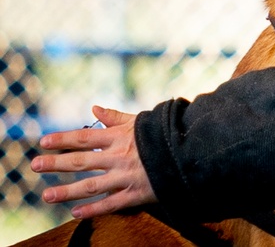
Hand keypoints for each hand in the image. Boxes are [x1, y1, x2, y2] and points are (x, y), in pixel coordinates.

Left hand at [31, 105, 156, 217]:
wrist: (192, 152)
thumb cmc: (164, 134)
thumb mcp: (140, 121)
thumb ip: (115, 118)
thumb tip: (94, 109)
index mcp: (121, 137)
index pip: (85, 137)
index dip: (63, 139)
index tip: (44, 142)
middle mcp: (120, 157)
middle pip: (82, 161)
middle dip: (57, 163)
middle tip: (35, 165)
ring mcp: (128, 176)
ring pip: (93, 185)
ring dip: (68, 191)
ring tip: (47, 195)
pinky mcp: (138, 193)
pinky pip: (112, 203)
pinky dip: (94, 209)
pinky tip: (76, 213)